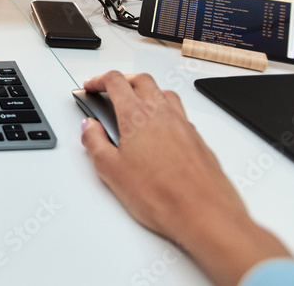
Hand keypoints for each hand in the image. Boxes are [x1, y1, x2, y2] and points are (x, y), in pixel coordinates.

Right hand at [80, 71, 290, 285]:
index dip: (99, 80)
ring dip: (146, 91)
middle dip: (123, 80)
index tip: (91, 87)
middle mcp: (162, 113)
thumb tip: (89, 128)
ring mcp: (183, 124)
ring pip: (164, 92)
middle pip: (141, 80)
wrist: (204, 214)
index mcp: (137, 115)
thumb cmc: (162, 195)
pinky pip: (179, 112)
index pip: (115, 81)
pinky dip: (164, 110)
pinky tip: (160, 129)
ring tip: (136, 104)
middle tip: (110, 89)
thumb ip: (95, 142)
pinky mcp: (198, 138)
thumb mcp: (111, 171)